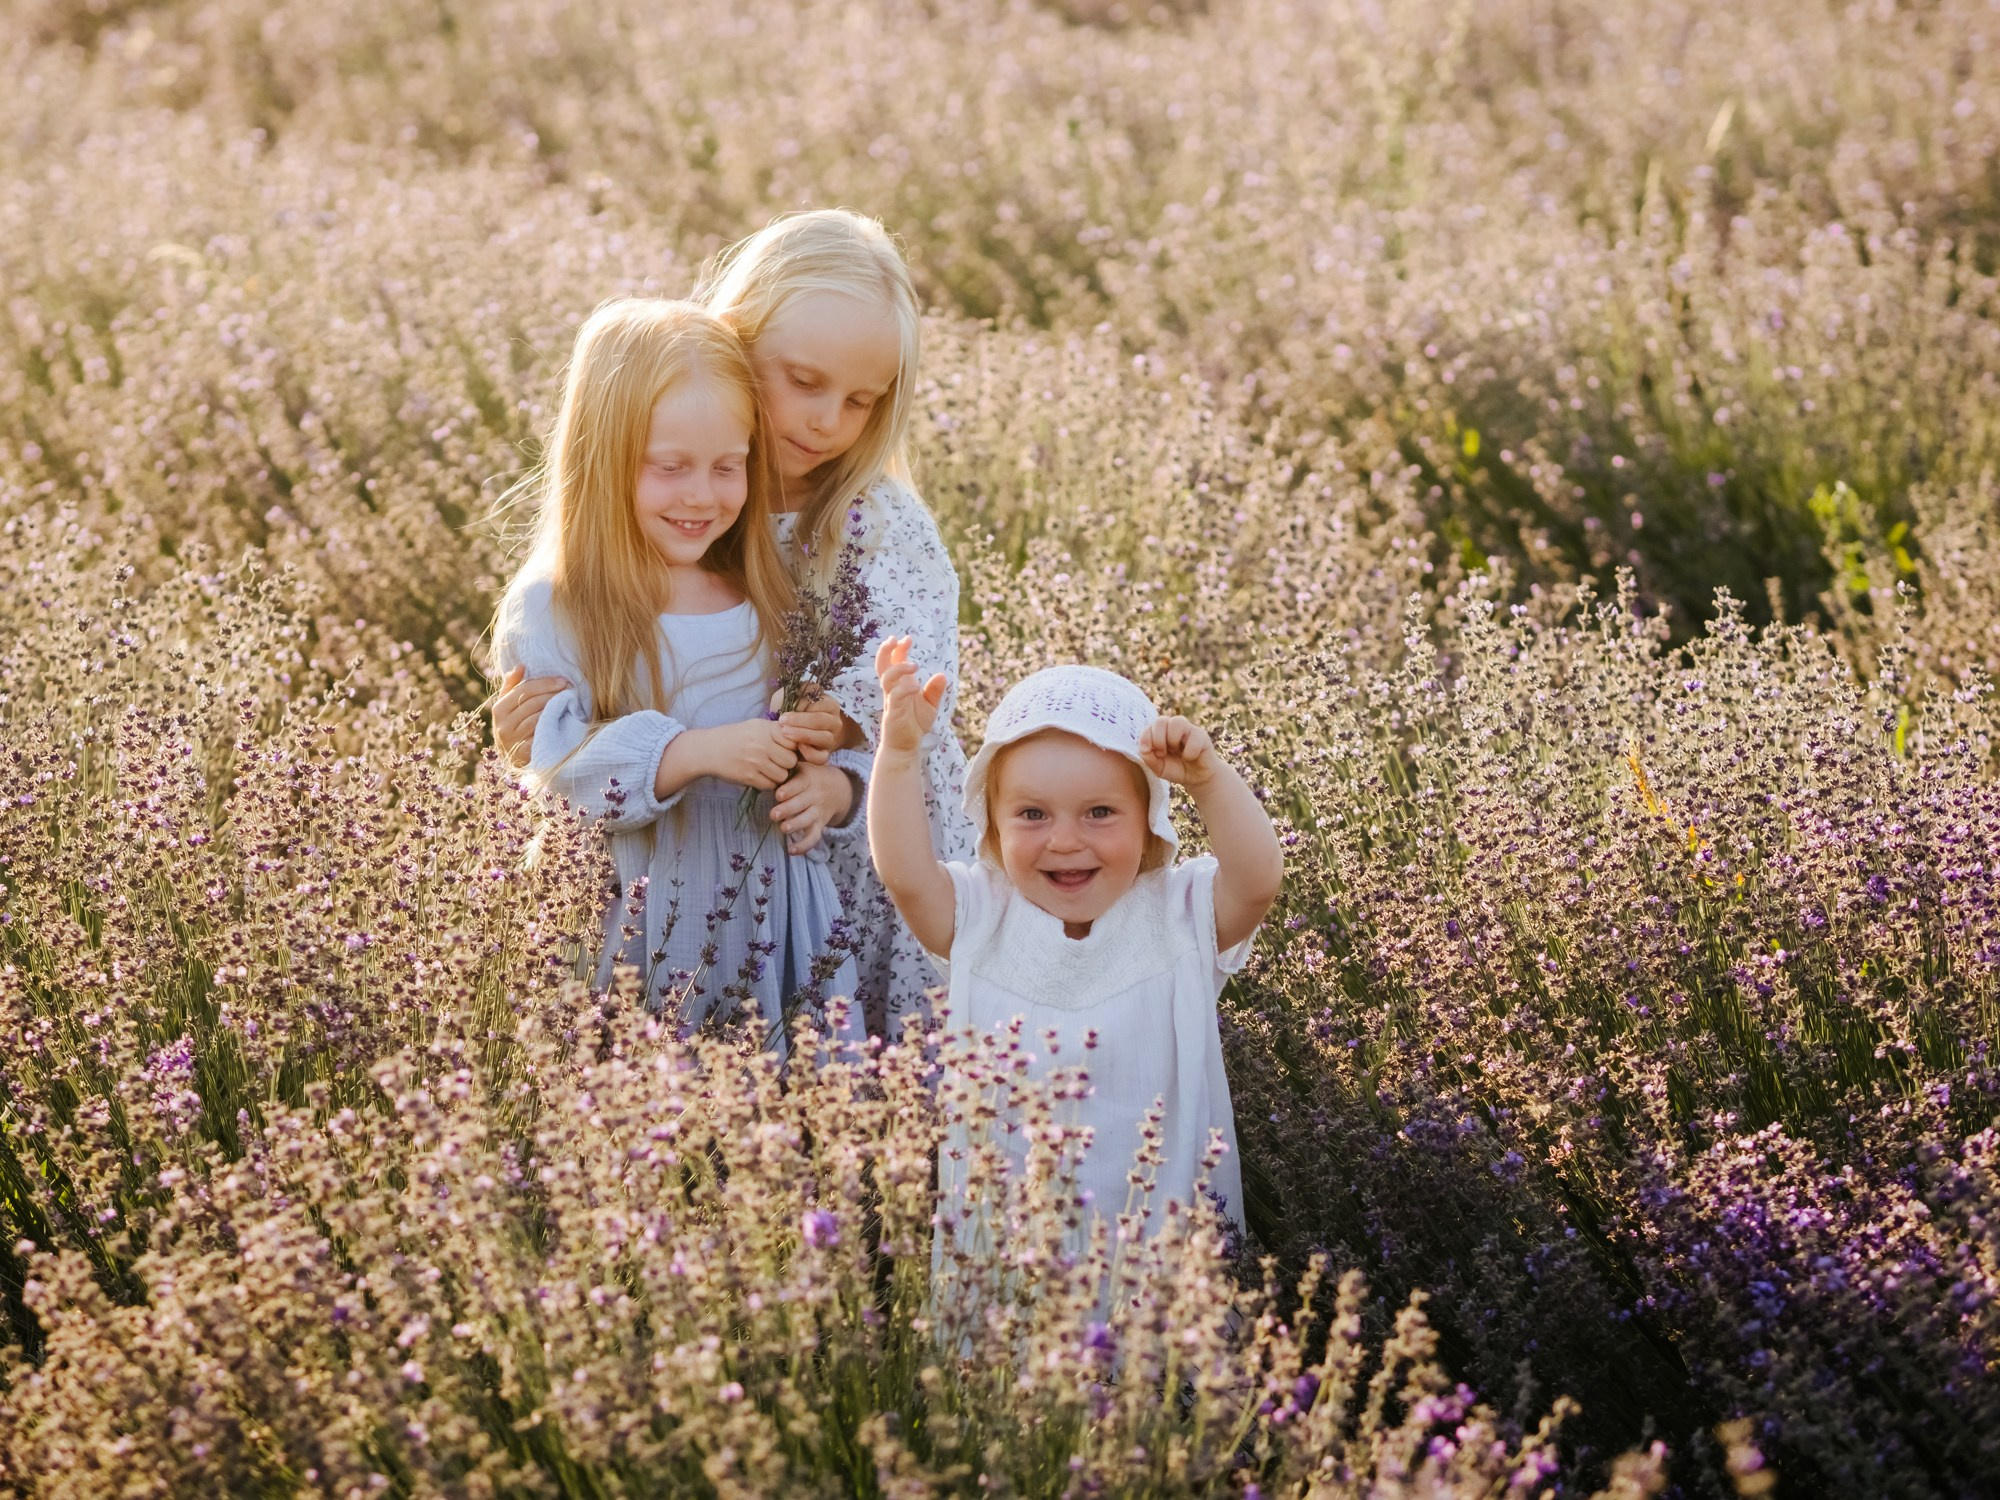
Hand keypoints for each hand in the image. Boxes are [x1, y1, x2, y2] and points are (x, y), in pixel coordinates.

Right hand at [492, 664, 569, 766]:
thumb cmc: (513, 726)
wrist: (513, 758)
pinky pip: (540, 736)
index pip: (524, 690)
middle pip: (532, 703)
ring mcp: (512, 740)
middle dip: (553, 694)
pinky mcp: (522, 753)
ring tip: (568, 701)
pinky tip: (563, 720)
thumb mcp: (508, 705)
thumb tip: (521, 665)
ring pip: (537, 718)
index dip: (545, 683)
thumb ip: (512, 685)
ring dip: (555, 708)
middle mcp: (503, 724)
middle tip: (569, 688)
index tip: (563, 680)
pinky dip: (551, 727)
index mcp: (499, 708)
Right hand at [702, 718, 800, 790]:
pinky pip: (770, 785)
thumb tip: (802, 741)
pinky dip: (767, 783)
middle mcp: (762, 744)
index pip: (794, 741)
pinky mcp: (749, 777)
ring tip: (769, 770)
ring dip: (778, 775)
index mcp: (765, 729)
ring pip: (783, 775)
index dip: (792, 747)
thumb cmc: (735, 737)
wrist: (708, 749)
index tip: (784, 749)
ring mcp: (755, 762)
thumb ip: (777, 731)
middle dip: (787, 763)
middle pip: (791, 761)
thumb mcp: (756, 726)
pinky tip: (760, 776)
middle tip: (777, 762)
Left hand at [770, 761, 855, 854]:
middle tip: (773, 815)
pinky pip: (813, 837)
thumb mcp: (804, 766)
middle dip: (788, 809)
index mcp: (809, 779)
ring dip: (796, 825)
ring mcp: (818, 811)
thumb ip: (788, 765)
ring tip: (783, 828)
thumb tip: (766, 762)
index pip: (800, 784)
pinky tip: (791, 851)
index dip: (789, 790)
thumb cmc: (810, 775)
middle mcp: (815, 796)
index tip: (778, 794)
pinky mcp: (819, 825)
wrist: (837, 788)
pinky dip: (804, 846)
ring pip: (808, 820)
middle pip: (802, 803)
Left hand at [779, 689, 843, 765]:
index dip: (801, 703)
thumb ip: (787, 696)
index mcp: (829, 704)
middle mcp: (834, 721)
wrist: (801, 734)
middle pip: (821, 719)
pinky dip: (810, 753)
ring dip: (803, 735)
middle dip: (800, 720)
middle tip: (782, 720)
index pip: (819, 701)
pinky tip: (797, 747)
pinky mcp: (825, 754)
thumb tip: (787, 699)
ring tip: (785, 732)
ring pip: (824, 737)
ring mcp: (831, 739)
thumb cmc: (794, 714)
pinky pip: (821, 757)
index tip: (785, 706)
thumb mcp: (790, 701)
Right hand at [875, 636, 945, 757]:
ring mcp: (891, 700)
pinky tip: (916, 686)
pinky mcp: (892, 712)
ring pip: (887, 678)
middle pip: (882, 665)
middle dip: (886, 650)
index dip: (898, 648)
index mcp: (900, 684)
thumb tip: (942, 675)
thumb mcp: (930, 705)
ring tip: (914, 665)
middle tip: (894, 639)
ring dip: (899, 667)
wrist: (905, 747)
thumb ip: (935, 691)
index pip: (894, 661)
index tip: (907, 639)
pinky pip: (895, 695)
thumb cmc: (915, 724)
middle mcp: (893, 689)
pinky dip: (905, 688)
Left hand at [1137, 714, 1218, 787]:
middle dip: (1158, 740)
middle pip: (1160, 721)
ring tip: (1175, 751)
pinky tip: (1190, 758)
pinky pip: (1193, 738)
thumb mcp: (1158, 768)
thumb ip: (1148, 758)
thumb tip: (1144, 748)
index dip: (1145, 738)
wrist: (1196, 778)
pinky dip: (1189, 752)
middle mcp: (1173, 727)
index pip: (1149, 727)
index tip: (1148, 752)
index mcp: (1161, 732)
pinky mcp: (1201, 735)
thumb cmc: (1176, 769)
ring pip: (1177, 721)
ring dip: (1172, 740)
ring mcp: (1188, 729)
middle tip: (1162, 754)